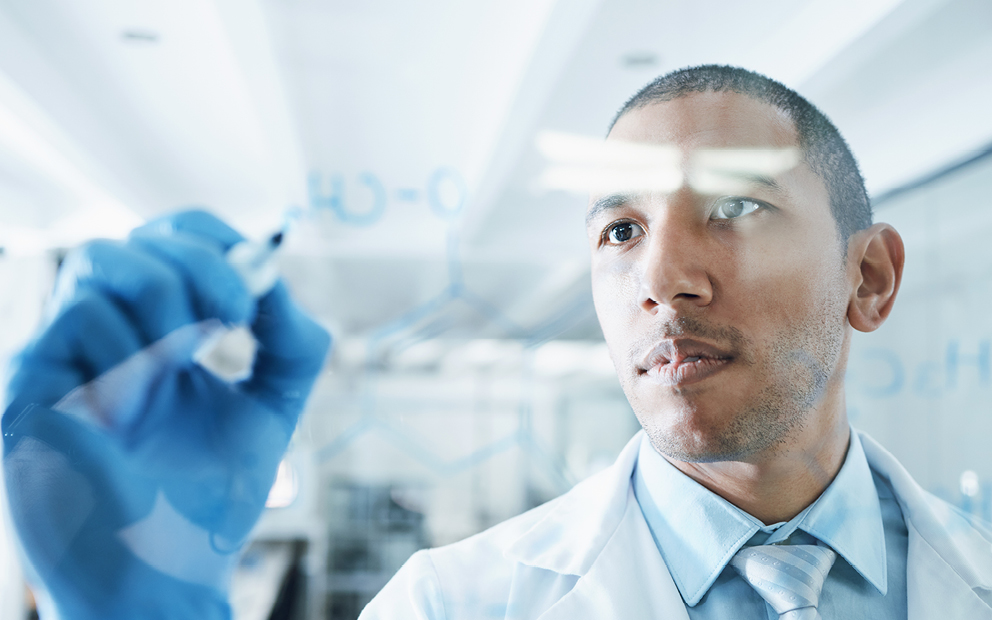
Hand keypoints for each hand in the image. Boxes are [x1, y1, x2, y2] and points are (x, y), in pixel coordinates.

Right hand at [2, 210, 330, 618]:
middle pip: (136, 240)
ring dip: (166, 306)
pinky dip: (130, 354)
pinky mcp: (28, 388)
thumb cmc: (210, 498)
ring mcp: (61, 358)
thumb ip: (290, 343)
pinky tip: (134, 412)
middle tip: (235, 322)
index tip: (257, 290)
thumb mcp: (269, 407)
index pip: (167, 239)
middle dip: (203, 269)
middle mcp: (103, 334)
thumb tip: (276, 277)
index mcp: (155, 332)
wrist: (170, 576)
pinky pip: (78, 320)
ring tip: (180, 369)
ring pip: (101, 262)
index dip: (213, 239)